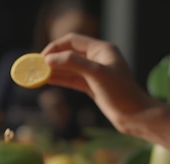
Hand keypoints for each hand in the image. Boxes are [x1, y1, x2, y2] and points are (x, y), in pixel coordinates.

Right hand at [41, 33, 160, 135]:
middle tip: (34, 67)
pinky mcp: (91, 86)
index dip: (55, 47)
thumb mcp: (97, 74)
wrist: (135, 116)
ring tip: (35, 75)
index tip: (41, 58)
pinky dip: (58, 79)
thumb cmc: (121, 93)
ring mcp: (93, 73)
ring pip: (67, 68)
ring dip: (52, 71)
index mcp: (101, 49)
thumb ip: (73, 63)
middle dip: (51, 59)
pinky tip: (46, 81)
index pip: (72, 41)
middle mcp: (96, 58)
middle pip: (68, 53)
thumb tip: (49, 59)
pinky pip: (70, 79)